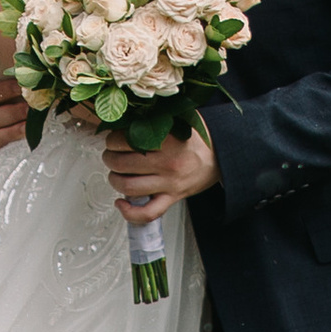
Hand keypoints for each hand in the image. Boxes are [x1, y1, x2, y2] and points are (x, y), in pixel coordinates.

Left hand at [105, 126, 220, 223]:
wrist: (221, 156)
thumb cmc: (195, 139)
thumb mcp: (176, 120)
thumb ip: (154, 118)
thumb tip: (124, 119)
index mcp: (166, 141)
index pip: (125, 141)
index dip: (112, 140)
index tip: (113, 140)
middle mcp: (167, 163)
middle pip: (122, 164)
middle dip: (110, 159)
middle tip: (110, 155)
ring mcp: (169, 183)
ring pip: (128, 187)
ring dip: (114, 180)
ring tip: (115, 174)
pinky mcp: (172, 199)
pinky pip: (148, 213)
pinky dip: (129, 212)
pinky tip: (121, 203)